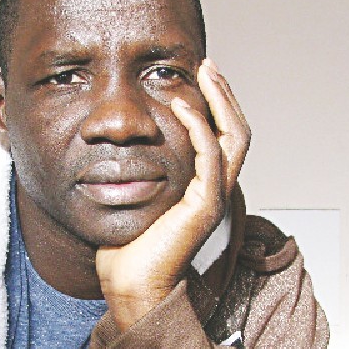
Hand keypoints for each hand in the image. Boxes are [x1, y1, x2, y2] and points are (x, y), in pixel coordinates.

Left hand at [96, 59, 249, 330]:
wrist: (129, 284)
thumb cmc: (125, 247)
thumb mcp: (130, 195)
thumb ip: (133, 168)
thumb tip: (111, 139)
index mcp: (202, 188)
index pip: (221, 137)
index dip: (214, 105)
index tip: (195, 77)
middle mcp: (215, 190)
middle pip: (237, 131)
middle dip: (224, 94)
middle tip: (206, 64)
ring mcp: (214, 197)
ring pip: (235, 137)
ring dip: (221, 99)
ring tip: (204, 72)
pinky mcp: (205, 205)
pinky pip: (210, 154)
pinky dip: (199, 125)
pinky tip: (181, 103)